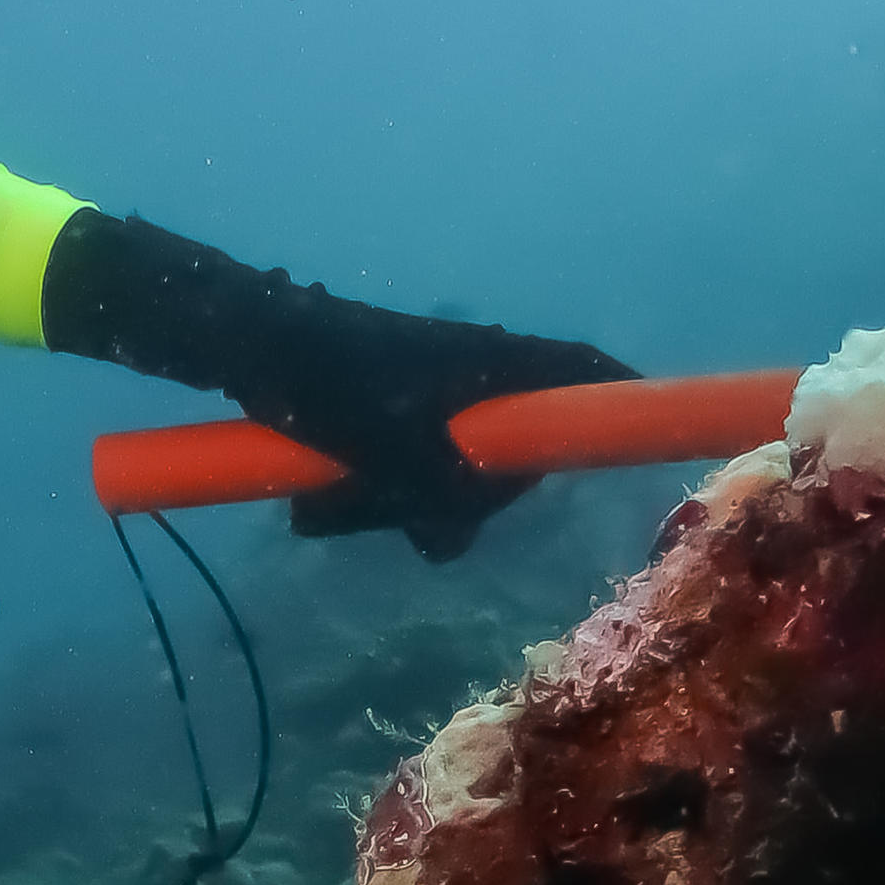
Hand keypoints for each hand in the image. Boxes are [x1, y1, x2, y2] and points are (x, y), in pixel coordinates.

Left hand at [269, 311, 636, 559]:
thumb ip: (439, 493)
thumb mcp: (392, 445)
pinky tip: (323, 510)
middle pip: (508, 451)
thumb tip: (454, 540)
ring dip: (400, 508)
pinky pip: (399, 472)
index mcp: (488, 366)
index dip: (614, 400)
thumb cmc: (328, 380)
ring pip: (445, 474)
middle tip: (429, 523)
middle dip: (469, 500)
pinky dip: (371, 497)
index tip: (640, 427)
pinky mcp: (384, 417)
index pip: (577, 373)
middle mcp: (467, 380)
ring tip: (338, 511)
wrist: (244, 344)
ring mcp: (425, 400)